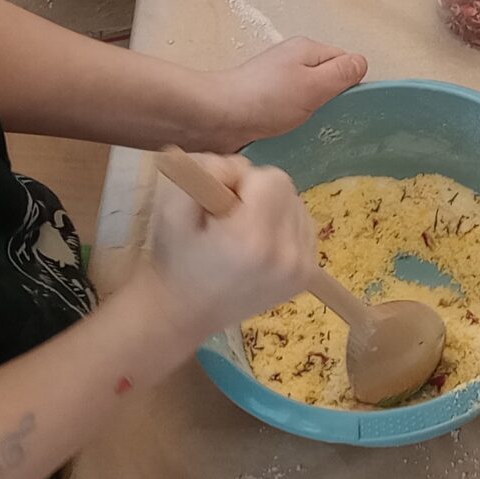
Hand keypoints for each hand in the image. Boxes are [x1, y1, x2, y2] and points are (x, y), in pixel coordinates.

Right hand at [143, 152, 316, 339]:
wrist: (183, 312)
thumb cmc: (175, 259)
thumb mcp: (173, 209)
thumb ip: (203, 174)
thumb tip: (236, 165)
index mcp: (254, 239)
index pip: (271, 178)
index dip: (243, 181)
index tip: (220, 202)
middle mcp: (287, 255)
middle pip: (286, 190)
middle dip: (258, 193)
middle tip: (228, 216)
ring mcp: (302, 268)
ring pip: (298, 206)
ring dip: (272, 209)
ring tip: (242, 233)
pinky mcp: (307, 276)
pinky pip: (304, 228)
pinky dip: (284, 227)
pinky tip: (259, 244)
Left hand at [189, 37, 369, 152]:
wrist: (214, 117)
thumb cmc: (265, 99)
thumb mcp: (314, 85)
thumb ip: (342, 73)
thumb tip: (361, 63)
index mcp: (307, 49)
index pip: (345, 62)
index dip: (349, 84)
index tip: (343, 107)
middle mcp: (292, 61)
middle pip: (327, 80)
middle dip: (330, 102)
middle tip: (325, 123)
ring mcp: (275, 81)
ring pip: (309, 99)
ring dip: (309, 116)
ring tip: (304, 131)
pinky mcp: (262, 102)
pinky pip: (289, 112)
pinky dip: (291, 124)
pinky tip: (287, 135)